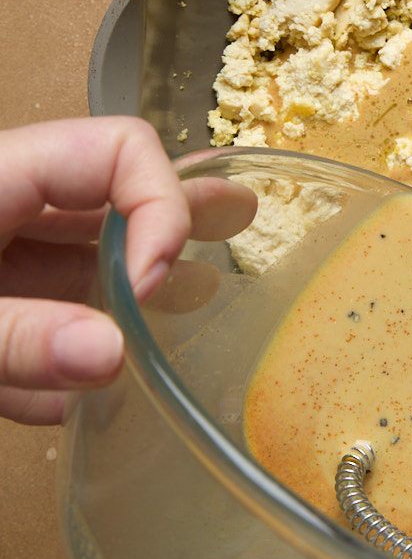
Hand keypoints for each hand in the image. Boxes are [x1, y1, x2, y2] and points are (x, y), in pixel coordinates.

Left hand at [0, 117, 190, 423]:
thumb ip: (14, 337)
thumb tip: (112, 354)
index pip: (118, 150)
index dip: (158, 209)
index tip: (151, 288)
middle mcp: (2, 209)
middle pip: (110, 195)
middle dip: (177, 215)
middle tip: (240, 224)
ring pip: (76, 264)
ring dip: (124, 299)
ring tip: (191, 313)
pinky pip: (34, 320)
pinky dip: (58, 363)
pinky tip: (74, 408)